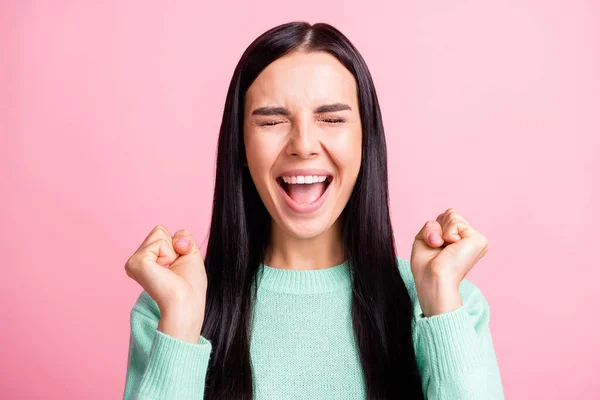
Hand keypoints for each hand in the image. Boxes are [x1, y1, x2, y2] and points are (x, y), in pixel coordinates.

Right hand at [125, 225, 206, 341]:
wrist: (187, 302)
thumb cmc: (190, 285)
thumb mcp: (190, 253)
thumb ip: (183, 237)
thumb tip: (176, 239)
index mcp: (146, 260)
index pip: (161, 232)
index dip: (178, 245)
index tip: (177, 266)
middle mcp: (136, 261)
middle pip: (159, 230)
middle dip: (175, 245)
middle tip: (174, 268)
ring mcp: (133, 261)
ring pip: (159, 232)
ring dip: (172, 250)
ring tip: (169, 271)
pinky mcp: (135, 263)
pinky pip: (159, 242)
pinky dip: (168, 254)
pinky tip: (164, 271)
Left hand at [411, 208, 488, 316]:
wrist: (433, 281)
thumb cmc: (426, 268)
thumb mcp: (423, 240)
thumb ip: (432, 225)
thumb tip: (444, 223)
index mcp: (460, 241)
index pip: (444, 218)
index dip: (432, 229)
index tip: (434, 248)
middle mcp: (470, 239)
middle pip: (448, 213)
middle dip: (436, 228)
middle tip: (438, 248)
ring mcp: (476, 239)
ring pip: (452, 214)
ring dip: (440, 231)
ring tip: (444, 249)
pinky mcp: (479, 240)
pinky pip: (455, 220)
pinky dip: (447, 233)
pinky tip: (452, 248)